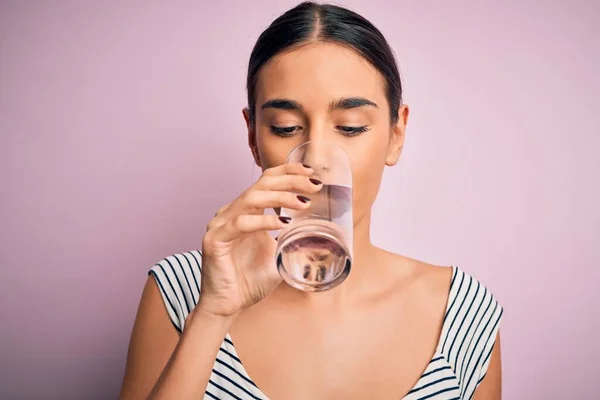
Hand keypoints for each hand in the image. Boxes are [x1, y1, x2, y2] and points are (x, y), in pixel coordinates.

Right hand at [197, 163, 321, 317]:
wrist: (227, 306)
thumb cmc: (250, 281)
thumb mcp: (279, 255)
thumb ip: (293, 242)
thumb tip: (320, 236)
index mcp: (245, 211)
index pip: (266, 180)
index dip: (288, 171)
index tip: (311, 172)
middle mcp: (232, 212)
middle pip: (262, 184)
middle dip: (290, 181)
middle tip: (314, 185)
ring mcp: (221, 224)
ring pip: (252, 198)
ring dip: (280, 197)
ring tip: (303, 202)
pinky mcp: (215, 239)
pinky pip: (241, 222)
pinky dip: (264, 221)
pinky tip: (283, 223)